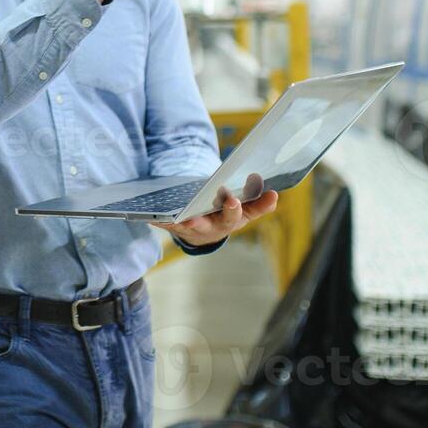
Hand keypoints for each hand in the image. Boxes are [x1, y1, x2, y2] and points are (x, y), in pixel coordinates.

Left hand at [153, 177, 278, 247]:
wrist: (205, 232)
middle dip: (200, 219)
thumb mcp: (245, 213)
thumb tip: (274, 195)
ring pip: (181, 226)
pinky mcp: (174, 227)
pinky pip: (164, 224)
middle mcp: (208, 227)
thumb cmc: (226, 216)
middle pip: (204, 224)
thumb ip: (259, 205)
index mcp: (227, 222)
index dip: (232, 209)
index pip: (232, 216)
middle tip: (192, 214)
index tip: (233, 200)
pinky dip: (158, 221)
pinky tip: (152, 216)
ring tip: (170, 215)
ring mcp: (189, 229)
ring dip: (175, 222)